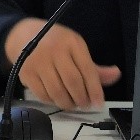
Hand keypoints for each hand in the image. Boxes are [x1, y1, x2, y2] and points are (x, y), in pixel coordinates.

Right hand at [4, 18, 121, 109]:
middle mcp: (54, 51)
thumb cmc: (55, 42)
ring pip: (57, 92)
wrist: (23, 35)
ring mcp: (38, 63)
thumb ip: (94, 66)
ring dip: (68, 103)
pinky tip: (58, 99)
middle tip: (85, 104)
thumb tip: (116, 75)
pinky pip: (43, 95)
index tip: (99, 103)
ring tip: (73, 103)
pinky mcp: (26, 74)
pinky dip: (53, 102)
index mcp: (71, 43)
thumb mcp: (76, 48)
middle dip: (82, 98)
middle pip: (72, 82)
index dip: (95, 89)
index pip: (87, 69)